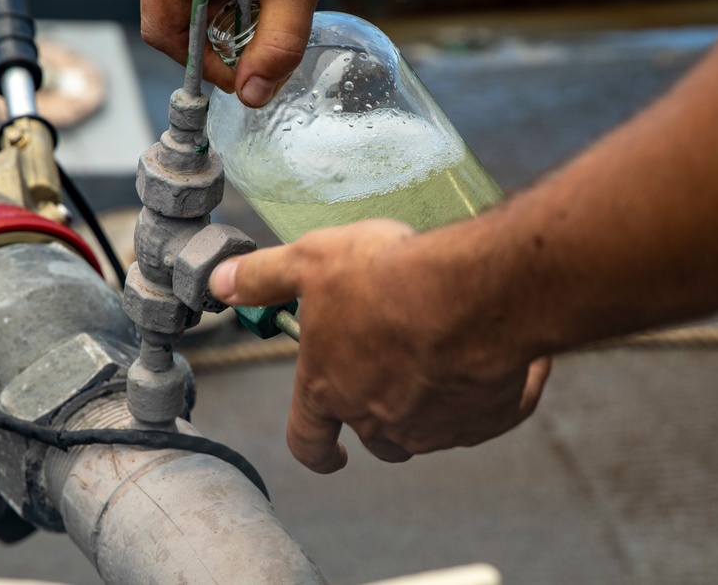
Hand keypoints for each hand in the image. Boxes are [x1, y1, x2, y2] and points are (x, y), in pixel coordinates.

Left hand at [210, 219, 552, 472]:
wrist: (468, 295)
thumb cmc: (385, 277)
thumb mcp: (310, 261)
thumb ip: (264, 276)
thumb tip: (219, 282)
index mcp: (331, 390)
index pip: (308, 439)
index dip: (315, 450)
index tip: (329, 456)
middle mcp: (380, 420)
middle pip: (376, 436)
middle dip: (382, 411)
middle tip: (397, 368)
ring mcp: (437, 426)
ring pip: (431, 427)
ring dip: (434, 398)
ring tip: (448, 346)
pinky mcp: (489, 419)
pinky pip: (489, 410)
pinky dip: (491, 387)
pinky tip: (497, 347)